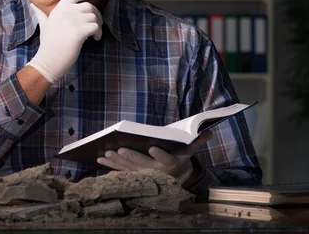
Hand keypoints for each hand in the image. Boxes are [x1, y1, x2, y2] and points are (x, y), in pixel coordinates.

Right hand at [27, 0, 102, 82]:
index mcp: (59, 9)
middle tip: (96, 24)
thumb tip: (32, 4)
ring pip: (94, 17)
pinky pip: (96, 27)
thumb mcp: (43, 25)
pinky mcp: (79, 32)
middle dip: (96, 14)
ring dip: (98, 25)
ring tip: (94, 34)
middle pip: (89, 6)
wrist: (48, 59)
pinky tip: (95, 38)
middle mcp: (66, 12)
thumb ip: (40, 14)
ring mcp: (73, 21)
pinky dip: (98, 32)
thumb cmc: (47, 43)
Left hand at [96, 130, 211, 182]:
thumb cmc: (179, 158)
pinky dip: (110, 166)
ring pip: (129, 169)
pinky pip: (121, 171)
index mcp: (170, 164)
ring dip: (116, 162)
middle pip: (142, 165)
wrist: (175, 177)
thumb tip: (208, 131)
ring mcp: (144, 175)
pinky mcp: (134, 175)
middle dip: (130, 158)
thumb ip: (196, 141)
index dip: (160, 155)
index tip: (153, 148)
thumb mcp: (189, 151)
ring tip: (105, 154)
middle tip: (120, 150)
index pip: (166, 160)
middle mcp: (156, 171)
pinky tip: (100, 160)